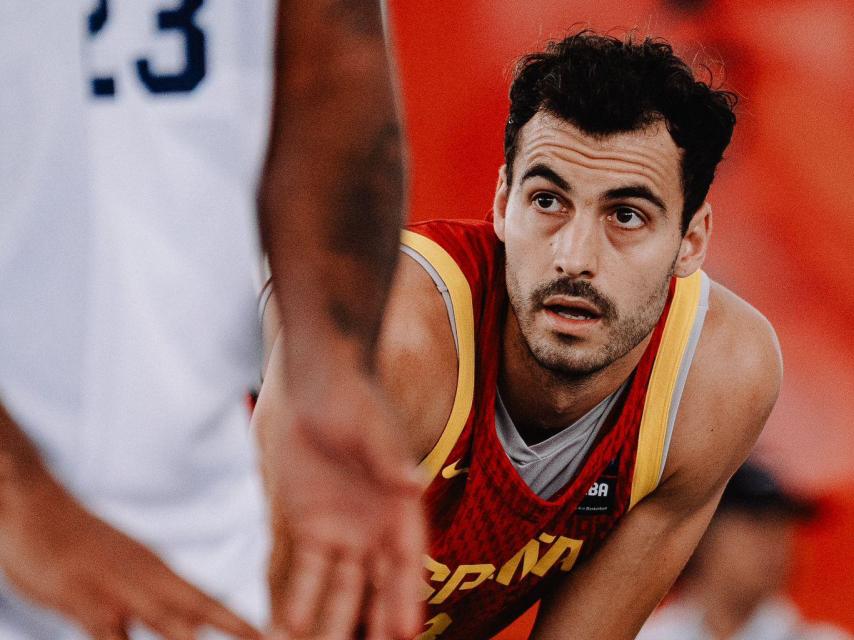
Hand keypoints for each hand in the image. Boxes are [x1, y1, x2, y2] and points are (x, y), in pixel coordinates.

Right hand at [0, 461, 260, 639]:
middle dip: (231, 632)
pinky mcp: (84, 602)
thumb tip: (178, 625)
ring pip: (169, 629)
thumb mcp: (122, 570)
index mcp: (159, 572)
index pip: (210, 604)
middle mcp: (148, 580)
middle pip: (198, 617)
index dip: (241, 626)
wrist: (35, 506)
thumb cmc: (78, 544)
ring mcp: (119, 591)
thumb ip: (149, 597)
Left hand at [256, 352, 425, 639]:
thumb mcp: (371, 427)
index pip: (407, 559)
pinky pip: (301, 569)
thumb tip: (415, 485)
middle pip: (375, 583)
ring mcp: (339, 525)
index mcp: (398, 504)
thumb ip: (389, 460)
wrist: (310, 377)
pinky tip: (286, 626)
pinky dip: (296, 597)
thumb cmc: (350, 395)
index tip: (404, 632)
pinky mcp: (304, 521)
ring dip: (331, 620)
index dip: (407, 595)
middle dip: (370, 621)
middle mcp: (373, 523)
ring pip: (338, 586)